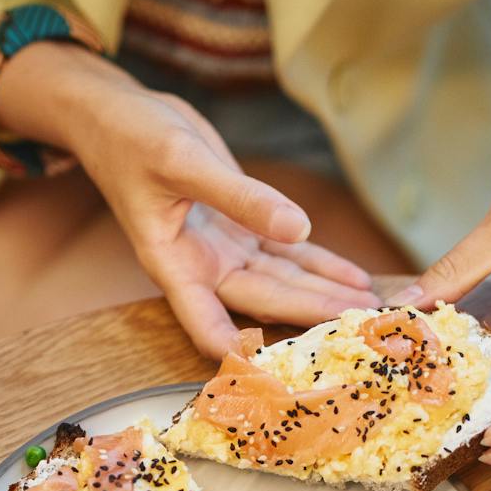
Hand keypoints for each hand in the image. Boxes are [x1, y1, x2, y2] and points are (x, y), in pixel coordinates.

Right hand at [0, 44, 373, 355]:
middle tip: (362, 326)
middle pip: (264, 300)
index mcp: (174, 263)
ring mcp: (225, 250)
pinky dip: (321, 265)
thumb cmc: (133, 139)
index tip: (276, 374)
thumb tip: (297, 229)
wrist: (120, 116)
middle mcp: (202, 267)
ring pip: (284, 281)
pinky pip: (289, 255)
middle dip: (311, 315)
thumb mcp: (183, 162)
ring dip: (324, 293)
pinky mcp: (243, 229)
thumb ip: (241, 198)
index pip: (206, 323)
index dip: (238, 352)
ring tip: (371, 308)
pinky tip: (354, 280)